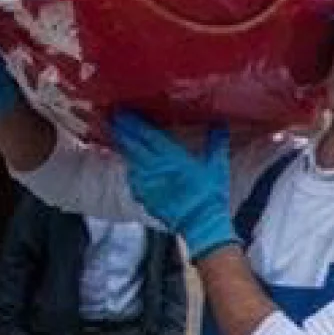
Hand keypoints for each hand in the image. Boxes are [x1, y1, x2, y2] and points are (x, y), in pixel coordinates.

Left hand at [112, 113, 236, 261]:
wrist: (201, 223)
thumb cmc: (210, 194)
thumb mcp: (217, 166)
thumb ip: (216, 143)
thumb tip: (220, 124)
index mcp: (171, 156)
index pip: (145, 134)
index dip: (132, 122)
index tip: (123, 111)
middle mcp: (154, 167)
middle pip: (131, 143)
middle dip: (120, 129)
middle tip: (113, 117)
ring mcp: (145, 182)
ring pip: (128, 159)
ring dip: (121, 146)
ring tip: (117, 136)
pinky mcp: (143, 195)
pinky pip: (131, 177)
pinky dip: (129, 167)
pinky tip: (129, 163)